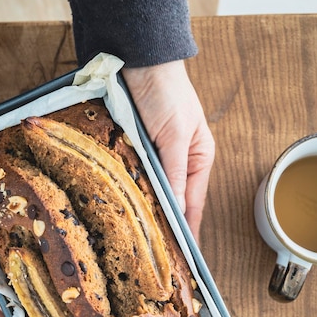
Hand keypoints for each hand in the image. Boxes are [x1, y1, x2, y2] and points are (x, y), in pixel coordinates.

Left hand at [123, 60, 214, 239]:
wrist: (137, 58)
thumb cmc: (166, 92)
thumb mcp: (174, 135)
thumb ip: (174, 173)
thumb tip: (174, 209)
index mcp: (197, 160)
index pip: (193, 204)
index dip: (187, 231)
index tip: (182, 258)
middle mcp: (175, 162)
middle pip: (170, 202)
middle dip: (162, 226)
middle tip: (154, 257)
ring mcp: (151, 157)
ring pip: (148, 192)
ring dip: (142, 212)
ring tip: (135, 241)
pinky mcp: (130, 149)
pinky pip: (129, 177)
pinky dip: (125, 192)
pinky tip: (118, 209)